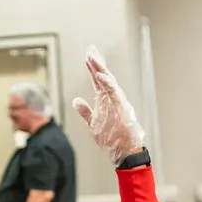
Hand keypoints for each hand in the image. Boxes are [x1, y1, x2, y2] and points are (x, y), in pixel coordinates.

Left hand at [72, 46, 145, 164]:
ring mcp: (118, 102)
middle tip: (90, 49)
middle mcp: (113, 99)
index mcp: (106, 101)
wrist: (125, 152)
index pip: (98, 81)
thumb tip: (75, 100)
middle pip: (104, 76)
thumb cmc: (114, 139)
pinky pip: (113, 93)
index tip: (87, 55)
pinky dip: (107, 83)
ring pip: (109, 81)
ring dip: (101, 69)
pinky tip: (99, 75)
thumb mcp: (94, 124)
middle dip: (97, 62)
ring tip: (92, 58)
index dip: (92, 68)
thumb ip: (85, 111)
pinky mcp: (122, 108)